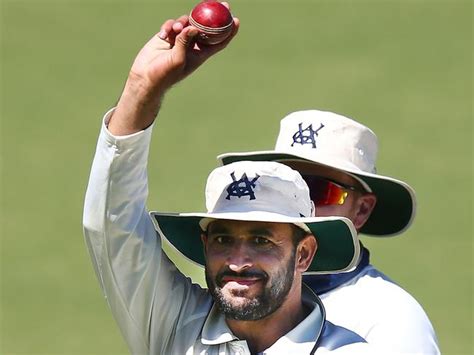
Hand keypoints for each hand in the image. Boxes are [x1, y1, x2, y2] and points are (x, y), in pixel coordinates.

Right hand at [109, 6, 238, 135]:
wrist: (145, 77)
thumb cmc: (165, 74)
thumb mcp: (178, 59)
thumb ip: (185, 42)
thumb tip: (194, 27)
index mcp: (200, 54)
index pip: (218, 42)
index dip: (228, 32)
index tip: (236, 20)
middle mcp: (191, 46)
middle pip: (206, 28)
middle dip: (213, 16)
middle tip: (222, 4)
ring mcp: (179, 40)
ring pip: (188, 23)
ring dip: (184, 22)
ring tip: (177, 28)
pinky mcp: (167, 36)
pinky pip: (172, 24)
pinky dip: (169, 26)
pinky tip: (164, 34)